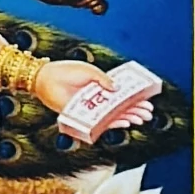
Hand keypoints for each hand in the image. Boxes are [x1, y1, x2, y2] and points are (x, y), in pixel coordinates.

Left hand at [33, 60, 154, 132]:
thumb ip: (103, 79)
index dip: (134, 99)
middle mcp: (97, 99)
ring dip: (127, 117)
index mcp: (100, 87)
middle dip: (135, 110)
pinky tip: (124, 122)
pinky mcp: (82, 116)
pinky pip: (99, 122)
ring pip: (112, 116)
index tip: (147, 102)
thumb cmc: (66, 71)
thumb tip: (117, 88)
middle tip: (148, 114)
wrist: (46, 78)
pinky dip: (112, 123)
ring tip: (140, 119)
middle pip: (120, 107)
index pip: (121, 95)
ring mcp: (90, 108)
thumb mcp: (90, 71)